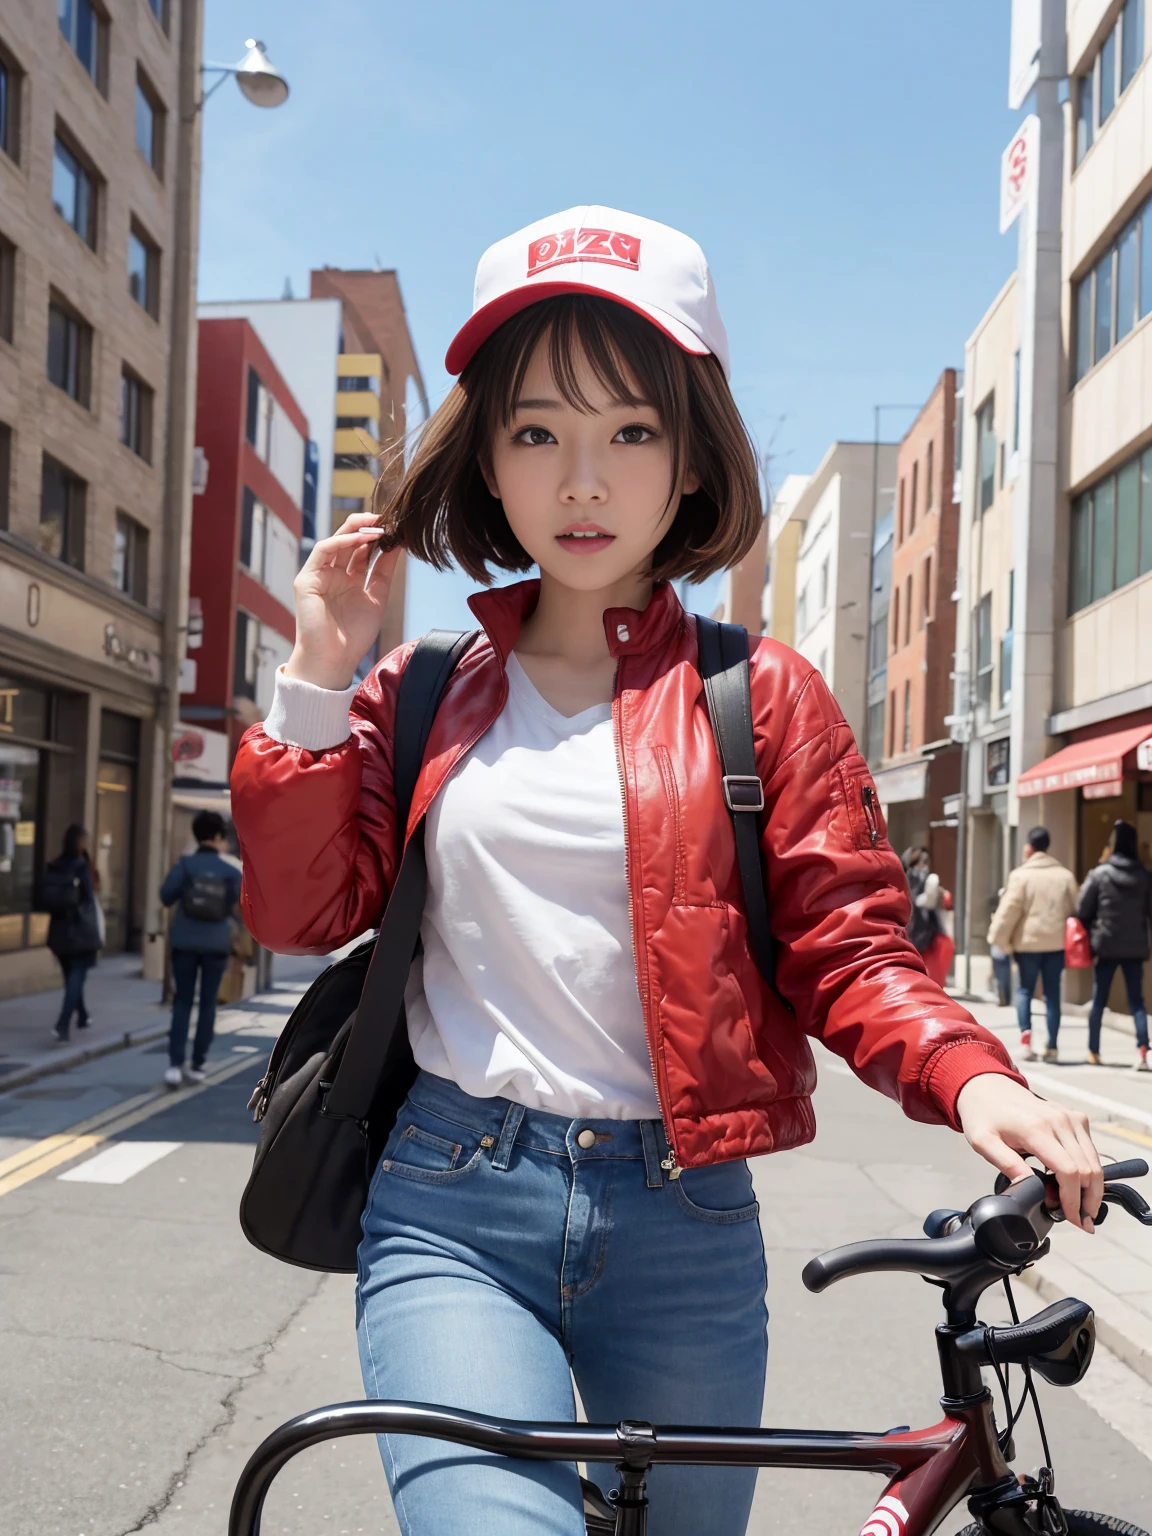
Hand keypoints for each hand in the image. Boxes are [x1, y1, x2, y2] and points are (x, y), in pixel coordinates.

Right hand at [284, 513, 399, 689]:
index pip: (363, 551)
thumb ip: (385, 571)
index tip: (397, 527)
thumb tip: (398, 544)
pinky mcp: (306, 578)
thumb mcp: (377, 597)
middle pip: (349, 542)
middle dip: (366, 527)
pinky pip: (323, 551)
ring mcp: (319, 575)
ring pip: (335, 541)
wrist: (334, 659)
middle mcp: (334, 574)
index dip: (378, 538)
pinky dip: (341, 541)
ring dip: (355, 529)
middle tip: (386, 517)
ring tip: (376, 523)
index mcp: (350, 580)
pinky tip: (360, 538)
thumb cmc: (354, 635)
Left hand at [955, 1072, 1102, 1232]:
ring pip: (1094, 1161)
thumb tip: (1028, 1187)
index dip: (1073, 1200)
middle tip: (1082, 1222)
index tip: (1071, 1219)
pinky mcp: (1075, 1118)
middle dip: (1087, 1200)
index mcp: (1036, 1128)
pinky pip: (1090, 1150)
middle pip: (1087, 1169)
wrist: (987, 1087)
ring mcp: (1070, 1117)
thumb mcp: (983, 1142)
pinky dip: (1090, 1171)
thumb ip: (1007, 1164)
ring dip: (1093, 1189)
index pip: (1068, 1171)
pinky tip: (1077, 1187)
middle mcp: (1059, 1121)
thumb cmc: (983, 1115)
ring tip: (1082, 1210)